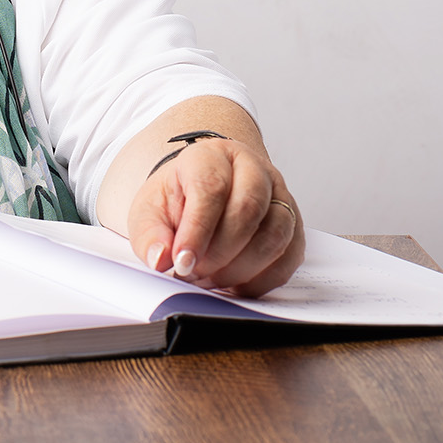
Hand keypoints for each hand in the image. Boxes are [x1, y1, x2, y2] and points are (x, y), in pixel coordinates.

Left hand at [126, 137, 303, 296]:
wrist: (201, 193)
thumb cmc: (177, 200)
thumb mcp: (149, 211)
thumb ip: (150, 235)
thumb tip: (160, 259)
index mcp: (211, 156)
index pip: (211, 187)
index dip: (197, 230)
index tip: (182, 261)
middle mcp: (252, 169)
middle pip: (248, 209)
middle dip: (220, 252)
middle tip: (195, 274)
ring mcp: (279, 195)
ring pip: (275, 234)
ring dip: (241, 268)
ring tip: (211, 280)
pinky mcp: (294, 225)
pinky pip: (290, 257)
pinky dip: (262, 279)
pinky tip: (235, 285)